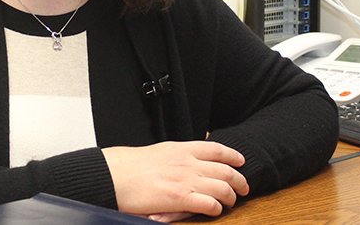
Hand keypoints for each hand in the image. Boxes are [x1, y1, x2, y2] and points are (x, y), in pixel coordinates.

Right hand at [102, 141, 249, 217]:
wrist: (115, 174)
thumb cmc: (130, 166)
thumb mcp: (159, 151)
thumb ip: (176, 154)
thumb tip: (185, 156)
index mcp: (181, 149)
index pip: (216, 149)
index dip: (233, 155)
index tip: (240, 161)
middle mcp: (187, 162)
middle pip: (225, 170)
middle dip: (239, 179)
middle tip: (244, 187)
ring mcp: (185, 180)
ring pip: (222, 187)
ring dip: (231, 196)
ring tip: (232, 201)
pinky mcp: (180, 198)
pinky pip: (209, 203)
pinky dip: (217, 207)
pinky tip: (215, 210)